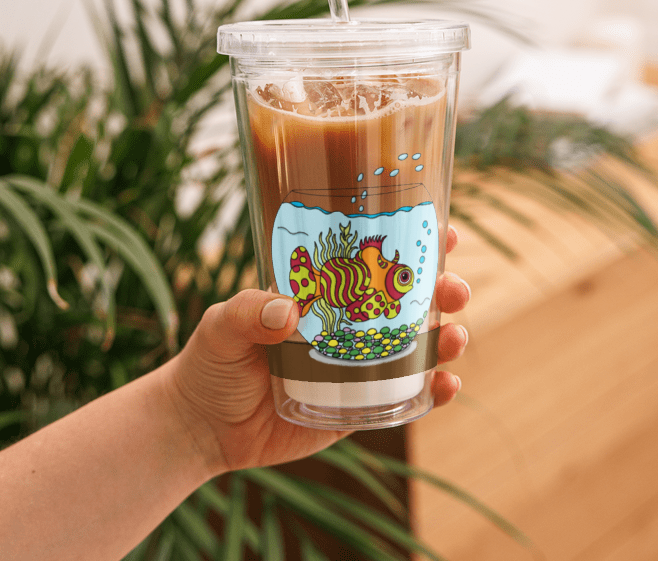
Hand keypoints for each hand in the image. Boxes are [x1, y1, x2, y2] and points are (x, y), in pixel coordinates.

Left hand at [165, 226, 469, 476]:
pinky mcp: (358, 408)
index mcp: (324, 294)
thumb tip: (289, 310)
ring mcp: (358, 367)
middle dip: (442, 290)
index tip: (443, 229)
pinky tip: (446, 384)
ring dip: (447, 338)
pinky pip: (405, 398)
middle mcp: (349, 325)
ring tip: (455, 337)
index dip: (413, 243)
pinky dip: (433, 391)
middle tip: (453, 288)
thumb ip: (248, 311)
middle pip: (409, 302)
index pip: (373, 261)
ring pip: (417, 347)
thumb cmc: (212, 362)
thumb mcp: (221, 324)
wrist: (202, 427)